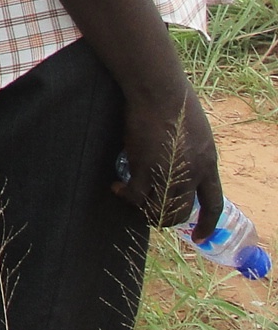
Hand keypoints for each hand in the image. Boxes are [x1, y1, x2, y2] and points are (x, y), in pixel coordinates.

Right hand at [114, 81, 221, 236]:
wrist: (159, 90)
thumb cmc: (174, 100)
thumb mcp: (195, 130)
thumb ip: (190, 150)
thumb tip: (178, 159)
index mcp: (207, 163)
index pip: (213, 204)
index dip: (206, 224)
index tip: (199, 238)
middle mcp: (192, 173)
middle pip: (181, 211)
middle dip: (163, 217)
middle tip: (147, 210)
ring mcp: (170, 173)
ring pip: (158, 209)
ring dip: (142, 208)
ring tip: (128, 196)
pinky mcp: (147, 168)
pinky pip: (136, 195)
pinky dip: (124, 194)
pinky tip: (116, 186)